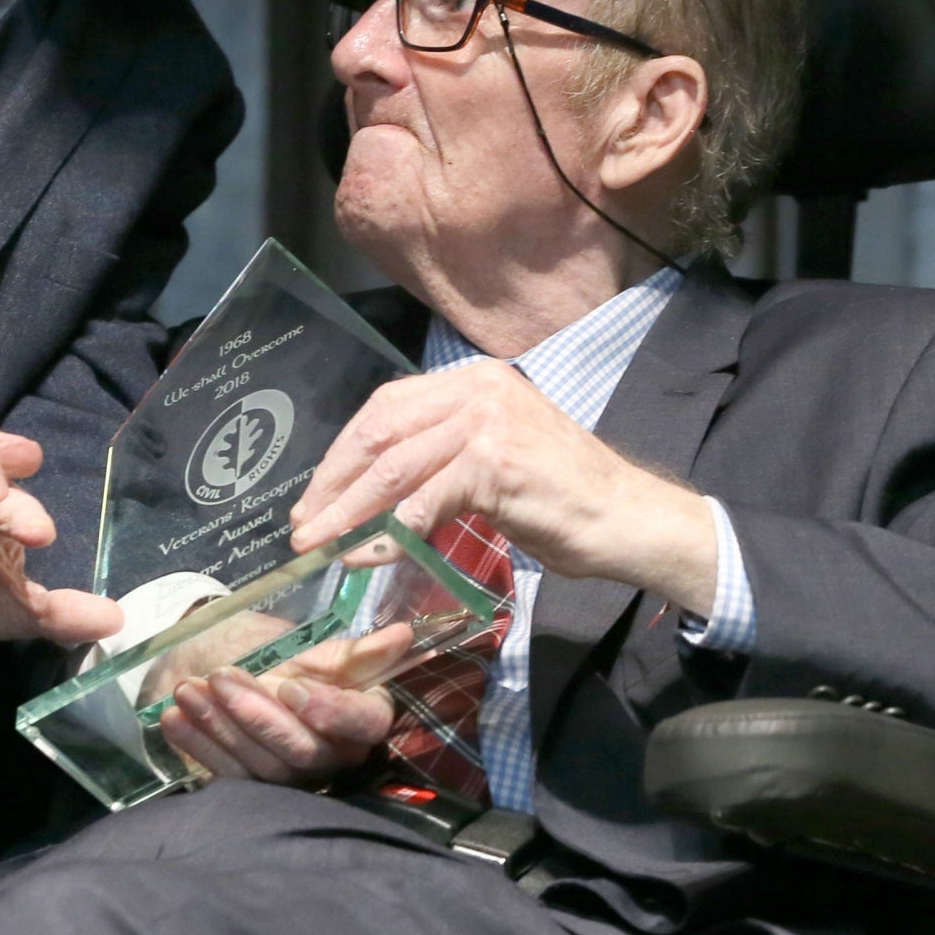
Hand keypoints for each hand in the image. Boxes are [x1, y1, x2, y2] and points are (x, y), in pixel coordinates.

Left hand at [155, 622, 411, 787]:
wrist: (208, 659)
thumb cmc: (263, 647)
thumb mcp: (305, 644)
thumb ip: (350, 653)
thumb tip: (403, 635)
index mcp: (358, 715)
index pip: (363, 723)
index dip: (331, 711)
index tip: (290, 686)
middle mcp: (332, 753)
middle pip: (305, 750)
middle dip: (259, 714)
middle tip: (220, 677)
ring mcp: (290, 776)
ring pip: (265, 765)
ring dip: (223, 725)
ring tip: (188, 689)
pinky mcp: (251, 788)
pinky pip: (229, 776)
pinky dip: (199, 745)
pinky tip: (175, 717)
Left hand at [289, 361, 718, 613]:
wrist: (630, 518)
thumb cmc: (563, 499)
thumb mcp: (490, 461)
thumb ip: (438, 458)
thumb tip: (372, 492)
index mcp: (472, 380)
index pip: (386, 408)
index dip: (342, 455)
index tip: (314, 496)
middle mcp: (477, 388)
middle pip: (380, 430)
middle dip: (333, 481)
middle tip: (303, 524)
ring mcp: (488, 421)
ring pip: (394, 465)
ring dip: (348, 509)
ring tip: (318, 543)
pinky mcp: (497, 462)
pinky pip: (425, 499)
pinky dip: (389, 530)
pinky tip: (367, 555)